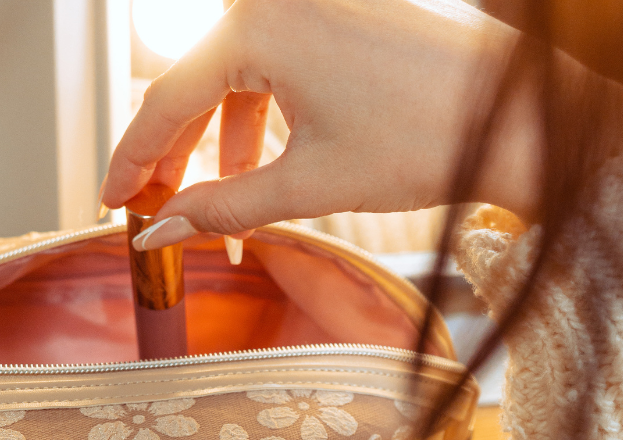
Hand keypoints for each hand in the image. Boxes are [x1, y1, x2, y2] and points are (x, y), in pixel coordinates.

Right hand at [104, 0, 541, 245]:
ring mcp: (309, 1)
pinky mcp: (335, 15)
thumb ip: (219, 208)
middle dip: (171, 155)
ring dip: (215, 143)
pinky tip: (255, 164)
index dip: (133, 160)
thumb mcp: (304, 185)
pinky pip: (271, 66)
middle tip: (152, 207)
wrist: (511, 117)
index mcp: (259, 24)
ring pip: (231, 78)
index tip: (111, 201)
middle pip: (194, 85)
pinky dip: (256, 119)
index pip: (167, 100)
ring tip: (210, 203)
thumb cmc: (424, 138)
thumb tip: (159, 233)